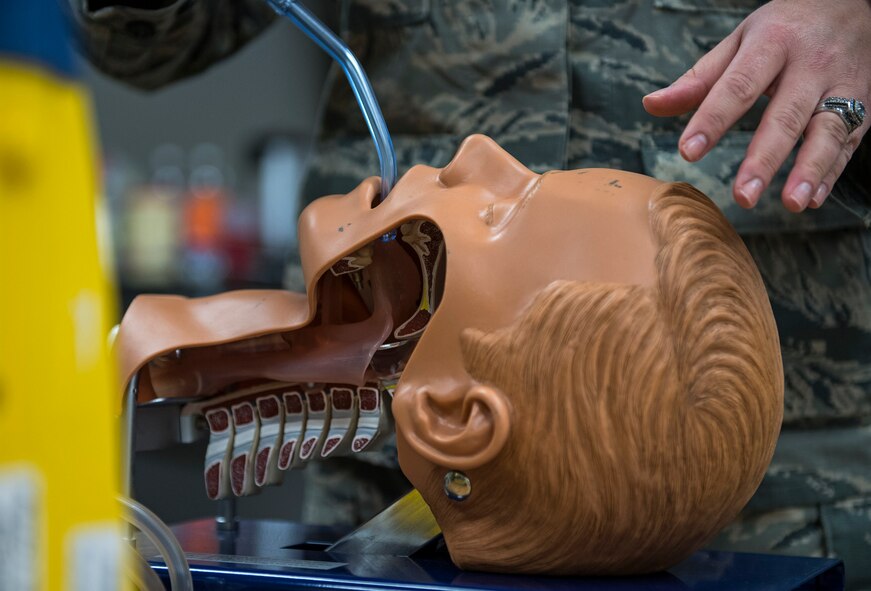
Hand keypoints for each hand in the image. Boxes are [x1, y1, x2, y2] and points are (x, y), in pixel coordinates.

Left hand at [642, 0, 870, 211]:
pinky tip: (813, 198)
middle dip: (764, 158)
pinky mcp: (865, 104)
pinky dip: (832, 172)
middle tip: (743, 195)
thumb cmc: (783, 29)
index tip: (688, 152)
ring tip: (791, 203)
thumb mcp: (739, 41)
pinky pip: (850, 141)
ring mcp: (842, 85)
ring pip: (828, 131)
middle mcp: (811, 65)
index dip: (712, 119)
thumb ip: (698, 79)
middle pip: (785, 116)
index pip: (738, 86)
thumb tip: (652, 105)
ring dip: (810, 170)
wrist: (851, 3)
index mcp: (772, 44)